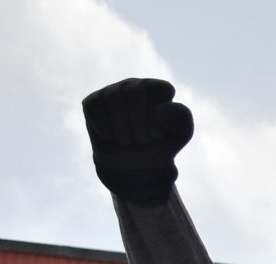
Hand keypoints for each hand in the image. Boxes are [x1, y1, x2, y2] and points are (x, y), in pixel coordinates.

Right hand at [81, 78, 195, 206]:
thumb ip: (181, 119)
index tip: (157, 136)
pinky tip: (111, 137)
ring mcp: (112, 91)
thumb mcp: (179, 136)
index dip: (157, 116)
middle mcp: (135, 85)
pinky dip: (105, 127)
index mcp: (158, 89)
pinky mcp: (93, 101)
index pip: (159, 89)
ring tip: (128, 142)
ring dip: (122, 126)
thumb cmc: (159, 147)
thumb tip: (161, 109)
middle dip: (139, 122)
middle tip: (141, 141)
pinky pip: (95, 106)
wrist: (134, 167)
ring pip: (113, 97)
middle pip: (134, 91)